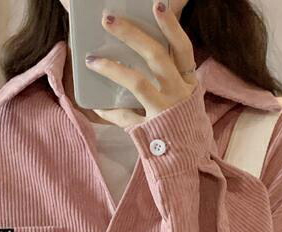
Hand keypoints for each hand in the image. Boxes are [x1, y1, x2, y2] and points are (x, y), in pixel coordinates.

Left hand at [85, 2, 197, 127]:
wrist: (190, 165)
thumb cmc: (183, 129)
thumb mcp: (185, 101)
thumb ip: (170, 80)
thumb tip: (141, 55)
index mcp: (189, 83)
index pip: (182, 49)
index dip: (171, 26)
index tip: (157, 5)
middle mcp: (179, 94)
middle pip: (157, 56)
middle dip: (132, 35)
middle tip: (109, 20)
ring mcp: (165, 111)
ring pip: (138, 82)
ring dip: (112, 68)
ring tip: (92, 59)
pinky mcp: (151, 130)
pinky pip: (125, 116)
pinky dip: (108, 110)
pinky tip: (95, 103)